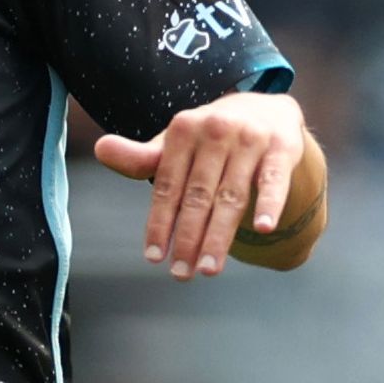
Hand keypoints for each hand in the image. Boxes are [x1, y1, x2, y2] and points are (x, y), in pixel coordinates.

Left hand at [93, 92, 305, 279]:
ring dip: (219, 236)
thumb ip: (142, 157)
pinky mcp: (283, 148)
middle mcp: (216, 130)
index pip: (167, 185)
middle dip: (187, 238)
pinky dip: (269, 204)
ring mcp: (251, 138)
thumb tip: (100, 149)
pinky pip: (273, 181)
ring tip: (208, 269)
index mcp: (184, 129)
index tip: (154, 257)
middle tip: (180, 274)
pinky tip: (263, 228)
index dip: (159, 223)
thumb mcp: (177, 144)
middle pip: (198, 195)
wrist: (265, 108)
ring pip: (232, 196)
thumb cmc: (210, 138)